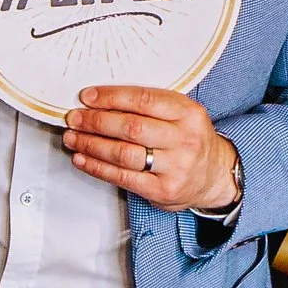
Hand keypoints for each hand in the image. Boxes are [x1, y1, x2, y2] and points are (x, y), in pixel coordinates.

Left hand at [62, 86, 240, 214]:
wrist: (214, 176)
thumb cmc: (189, 140)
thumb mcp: (181, 114)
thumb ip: (150, 105)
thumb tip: (101, 101)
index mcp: (188, 113)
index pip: (143, 99)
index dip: (111, 97)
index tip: (88, 97)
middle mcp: (185, 139)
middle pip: (131, 127)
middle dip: (95, 121)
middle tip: (75, 118)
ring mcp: (175, 167)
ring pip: (123, 153)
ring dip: (91, 144)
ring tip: (73, 138)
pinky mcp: (163, 190)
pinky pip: (123, 177)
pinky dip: (97, 167)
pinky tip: (83, 159)